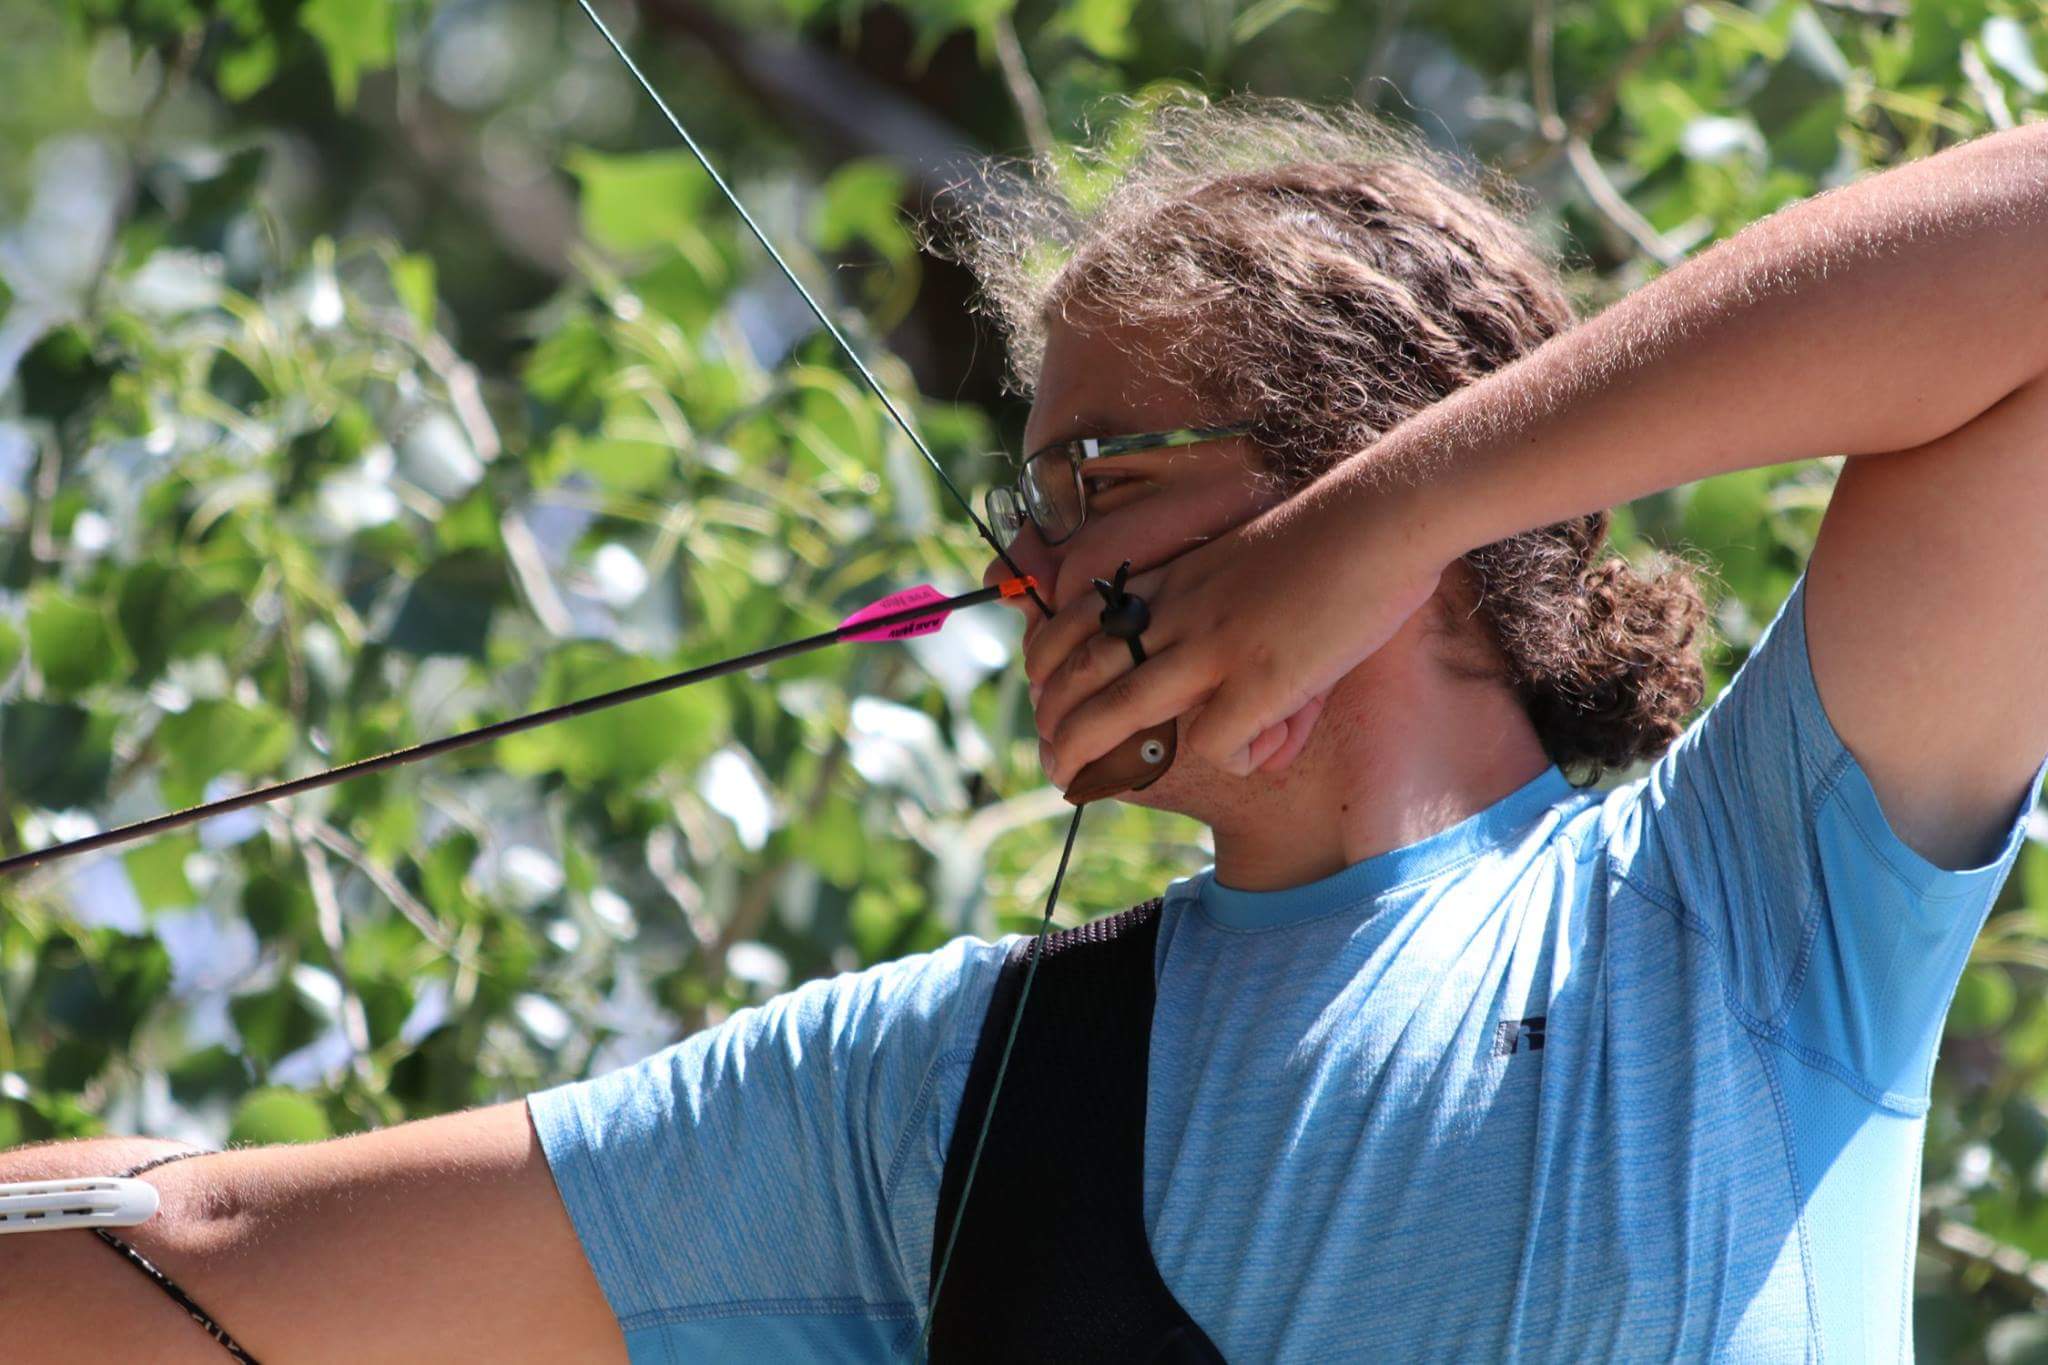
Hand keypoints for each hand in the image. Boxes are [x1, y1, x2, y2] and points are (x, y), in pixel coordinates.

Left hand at [1026, 481, 1450, 785]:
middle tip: (1048, 755)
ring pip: (1120, 708)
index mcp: (1178, 579)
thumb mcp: (1255, 570)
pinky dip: (1227, 759)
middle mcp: (1181, 612)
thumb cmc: (1333, 538)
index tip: (1042, 686)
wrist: (1377, 517)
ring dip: (1084, 749)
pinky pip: (1214, 742)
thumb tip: (1236, 675)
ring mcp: (1214, 646)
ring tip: (1071, 780)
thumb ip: (1235, 627)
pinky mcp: (1258, 678)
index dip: (1051, 657)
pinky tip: (1252, 757)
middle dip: (1055, 719)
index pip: (1084, 617)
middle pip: (1087, 669)